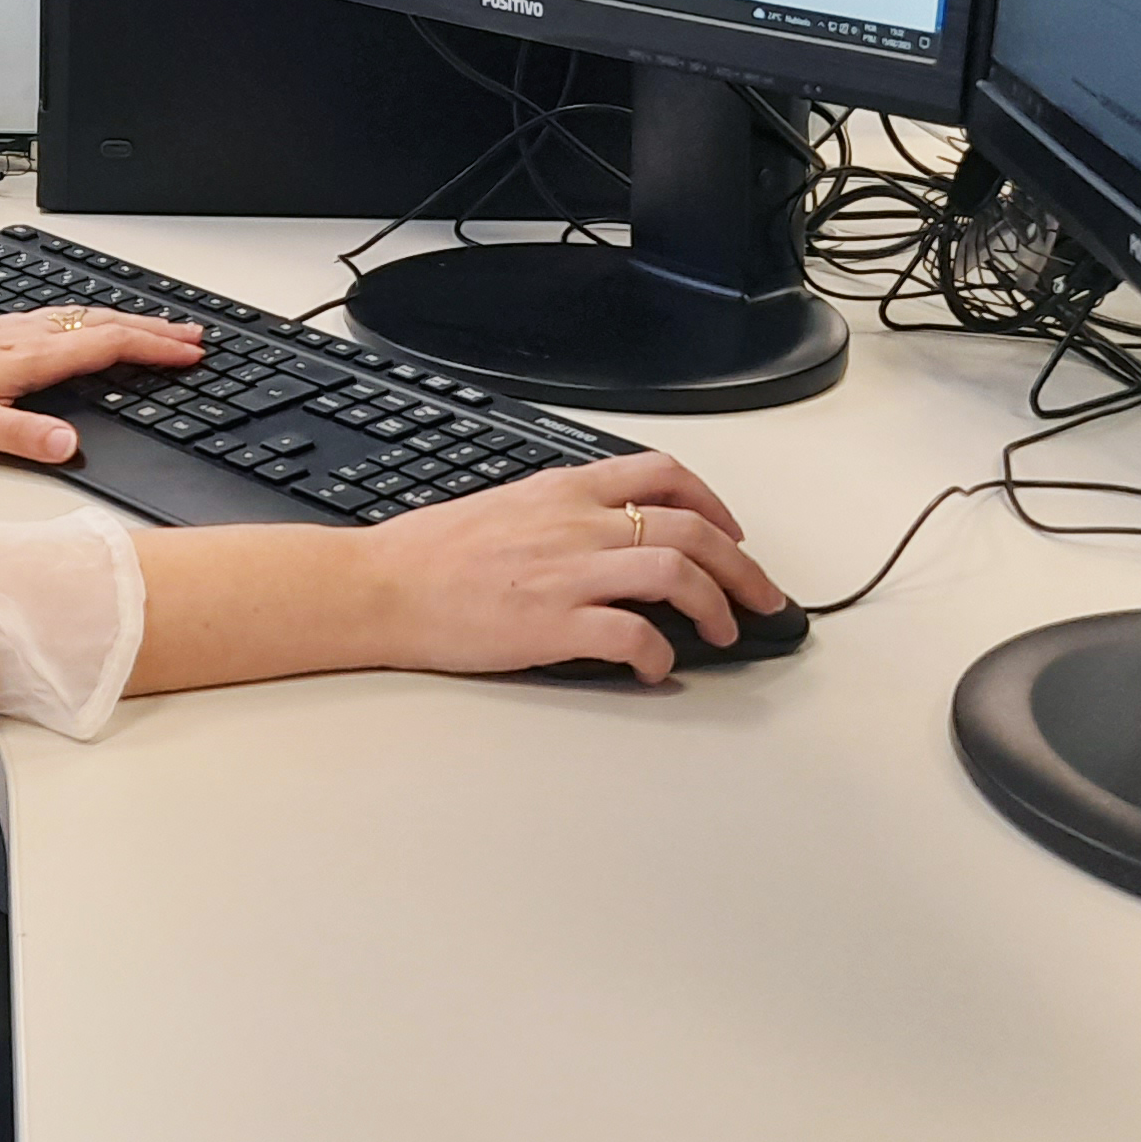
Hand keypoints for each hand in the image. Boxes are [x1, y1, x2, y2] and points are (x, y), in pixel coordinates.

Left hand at [0, 306, 205, 464]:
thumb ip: (23, 435)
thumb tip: (69, 444)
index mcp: (26, 355)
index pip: (105, 344)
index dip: (152, 348)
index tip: (189, 353)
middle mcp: (24, 334)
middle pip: (103, 323)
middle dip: (154, 328)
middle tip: (194, 335)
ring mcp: (11, 328)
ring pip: (83, 316)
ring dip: (128, 320)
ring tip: (160, 328)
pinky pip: (61, 317)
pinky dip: (95, 319)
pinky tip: (94, 326)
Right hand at [360, 455, 784, 684]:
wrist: (379, 585)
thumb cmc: (429, 556)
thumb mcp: (505, 507)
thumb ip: (561, 514)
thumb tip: (607, 537)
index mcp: (563, 490)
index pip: (661, 473)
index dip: (713, 502)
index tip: (730, 532)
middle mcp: (575, 523)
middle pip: (689, 526)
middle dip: (741, 565)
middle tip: (761, 597)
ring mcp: (567, 572)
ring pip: (675, 570)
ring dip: (715, 605)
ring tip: (724, 633)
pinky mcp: (552, 622)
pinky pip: (632, 633)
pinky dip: (659, 653)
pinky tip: (657, 668)